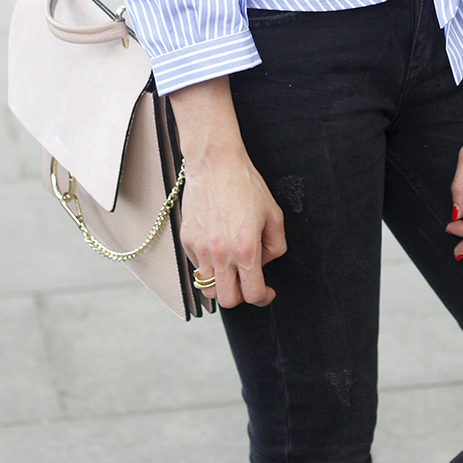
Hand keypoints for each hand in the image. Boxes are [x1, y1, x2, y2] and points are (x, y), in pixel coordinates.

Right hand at [169, 76, 286, 307]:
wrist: (215, 162)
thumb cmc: (246, 185)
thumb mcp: (274, 214)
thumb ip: (276, 246)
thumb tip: (265, 264)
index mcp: (245, 248)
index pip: (252, 294)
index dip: (264, 298)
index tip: (267, 293)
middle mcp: (220, 254)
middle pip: (227, 300)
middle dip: (241, 296)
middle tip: (248, 282)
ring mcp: (200, 249)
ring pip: (208, 287)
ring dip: (222, 283)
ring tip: (232, 266)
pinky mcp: (186, 240)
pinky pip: (197, 266)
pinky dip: (208, 265)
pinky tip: (218, 246)